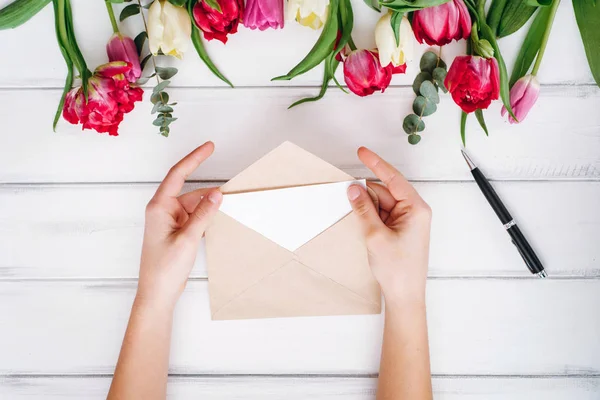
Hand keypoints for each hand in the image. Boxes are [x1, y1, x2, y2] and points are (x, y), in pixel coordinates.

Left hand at [137, 142, 222, 309]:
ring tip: (226, 209)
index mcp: (159, 207)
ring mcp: (169, 221)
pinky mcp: (175, 231)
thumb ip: (203, 214)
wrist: (157, 293)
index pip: (178, 175)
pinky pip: (193, 216)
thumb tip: (218, 194)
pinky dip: (205, 216)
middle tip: (229, 189)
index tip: (209, 146)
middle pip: (189, 190)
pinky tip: (216, 219)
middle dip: (208, 191)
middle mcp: (162, 210)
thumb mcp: (188, 238)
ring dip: (208, 206)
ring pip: (193, 204)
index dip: (195, 158)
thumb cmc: (164, 268)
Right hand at [347, 147, 430, 305]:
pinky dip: (370, 215)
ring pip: (381, 202)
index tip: (361, 152)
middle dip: (366, 193)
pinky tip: (363, 223)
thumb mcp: (375, 236)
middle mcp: (414, 211)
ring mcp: (407, 220)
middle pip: (385, 190)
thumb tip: (353, 188)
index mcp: (415, 208)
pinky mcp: (400, 229)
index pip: (393, 179)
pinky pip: (382, 213)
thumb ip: (363, 209)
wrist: (405, 295)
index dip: (375, 164)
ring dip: (367, 207)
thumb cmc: (398, 269)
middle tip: (348, 198)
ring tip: (364, 226)